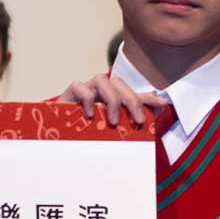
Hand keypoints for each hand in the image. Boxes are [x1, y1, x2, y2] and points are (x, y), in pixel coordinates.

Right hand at [52, 70, 166, 132]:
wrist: (57, 138)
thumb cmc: (84, 136)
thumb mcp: (110, 133)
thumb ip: (128, 126)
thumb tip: (154, 120)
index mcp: (111, 99)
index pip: (132, 93)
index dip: (147, 97)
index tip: (162, 106)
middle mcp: (99, 92)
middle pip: (119, 83)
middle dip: (131, 100)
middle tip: (136, 121)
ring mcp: (84, 90)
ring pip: (102, 80)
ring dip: (112, 99)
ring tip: (112, 121)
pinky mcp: (69, 93)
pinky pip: (80, 86)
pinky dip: (87, 98)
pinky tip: (90, 115)